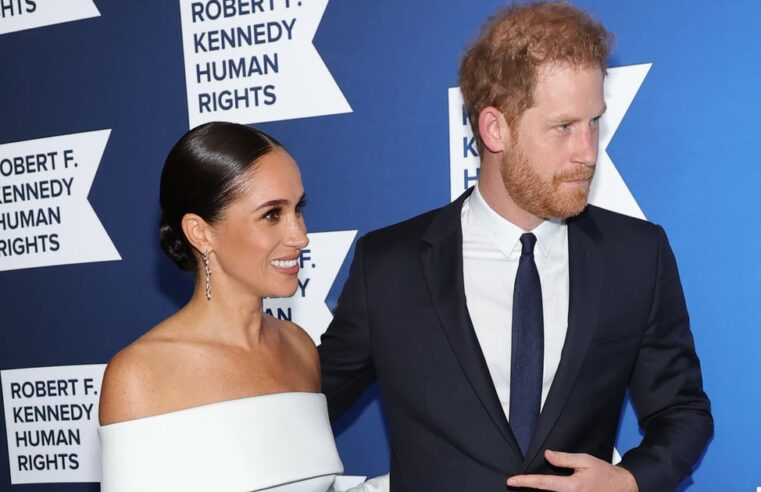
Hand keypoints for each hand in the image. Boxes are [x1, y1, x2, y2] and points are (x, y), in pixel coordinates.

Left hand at [506, 450, 637, 490]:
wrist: (622, 488)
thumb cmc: (604, 474)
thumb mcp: (585, 461)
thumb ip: (565, 459)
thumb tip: (547, 455)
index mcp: (572, 486)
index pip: (543, 483)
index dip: (525, 482)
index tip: (511, 480)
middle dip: (530, 488)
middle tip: (515, 482)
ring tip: (526, 484)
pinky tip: (542, 488)